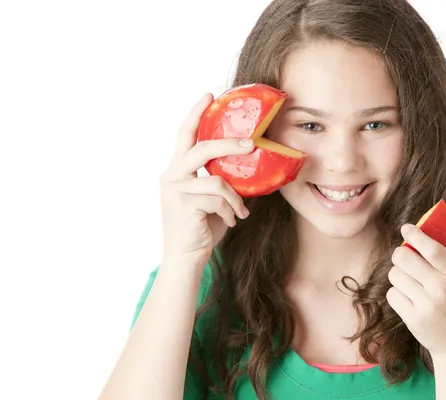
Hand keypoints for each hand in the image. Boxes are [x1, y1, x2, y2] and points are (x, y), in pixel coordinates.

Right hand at [159, 93, 254, 267]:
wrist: (187, 259)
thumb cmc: (202, 229)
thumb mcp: (214, 200)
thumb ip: (221, 181)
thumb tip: (249, 164)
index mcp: (177, 171)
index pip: (185, 136)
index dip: (195, 114)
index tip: (208, 95)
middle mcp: (171, 176)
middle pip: (201, 148)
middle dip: (227, 144)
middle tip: (251, 144)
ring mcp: (174, 190)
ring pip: (217, 179)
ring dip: (234, 198)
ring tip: (239, 213)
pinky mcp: (183, 204)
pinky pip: (218, 198)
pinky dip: (229, 211)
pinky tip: (230, 222)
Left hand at [386, 220, 445, 357]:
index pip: (432, 248)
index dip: (415, 235)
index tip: (406, 228)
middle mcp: (442, 288)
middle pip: (404, 258)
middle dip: (401, 254)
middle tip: (405, 257)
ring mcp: (427, 304)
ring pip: (395, 275)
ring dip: (399, 275)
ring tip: (411, 281)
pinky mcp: (413, 319)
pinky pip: (392, 295)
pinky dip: (397, 294)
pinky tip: (410, 298)